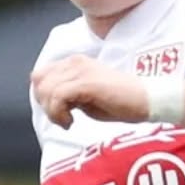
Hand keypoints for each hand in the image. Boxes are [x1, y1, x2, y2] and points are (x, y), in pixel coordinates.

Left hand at [31, 56, 154, 126]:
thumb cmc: (117, 101)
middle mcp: (75, 62)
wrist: (145, 100)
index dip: (42, 97)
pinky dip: (59, 114)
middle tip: (62, 118)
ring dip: (53, 112)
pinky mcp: (87, 82)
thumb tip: (45, 98)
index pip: (40, 75)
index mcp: (73, 63)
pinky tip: (72, 122)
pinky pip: (58, 97)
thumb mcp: (83, 97)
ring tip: (68, 121)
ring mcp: (81, 70)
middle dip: (45, 105)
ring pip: (47, 90)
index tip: (57, 112)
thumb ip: (64, 94)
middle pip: (39, 82)